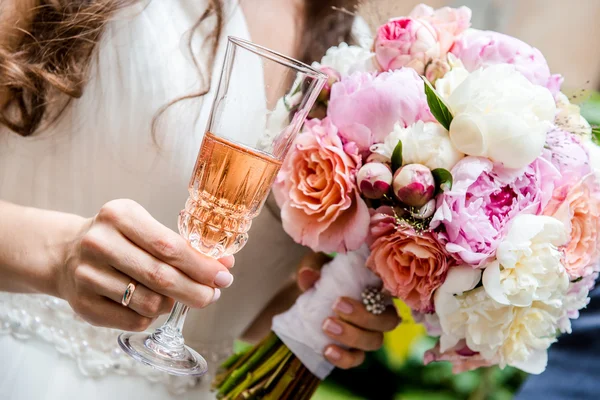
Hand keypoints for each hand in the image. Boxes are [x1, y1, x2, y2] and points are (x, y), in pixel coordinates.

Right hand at [57, 199, 234, 331]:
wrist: (66, 254)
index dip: (201, 266)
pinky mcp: (83, 304)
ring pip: (149, 302)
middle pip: (161, 277)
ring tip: (177, 296)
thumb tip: (225, 266)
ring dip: (172, 304)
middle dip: (196, 290)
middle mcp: (99, 243)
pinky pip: (133, 320)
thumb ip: (184, 246)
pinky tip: (152, 305)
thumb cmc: (120, 239)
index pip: (169, 246)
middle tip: (212, 295)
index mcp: (119, 215)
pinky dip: (152, 316)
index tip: (223, 276)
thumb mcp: (147, 229)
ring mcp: (87, 275)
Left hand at [297, 252, 400, 369]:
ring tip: (326, 325)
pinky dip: (343, 358)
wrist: (303, 303)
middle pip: (387, 321)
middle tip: (337, 305)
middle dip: (364, 315)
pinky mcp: (353, 351)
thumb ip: (312, 267)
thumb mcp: (314, 267)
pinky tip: (327, 350)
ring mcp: (367, 334)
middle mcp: (377, 313)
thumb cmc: (318, 278)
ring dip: (352, 335)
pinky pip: (356, 360)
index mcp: (375, 289)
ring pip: (374, 341)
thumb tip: (308, 274)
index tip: (361, 284)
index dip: (381, 292)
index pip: (391, 292)